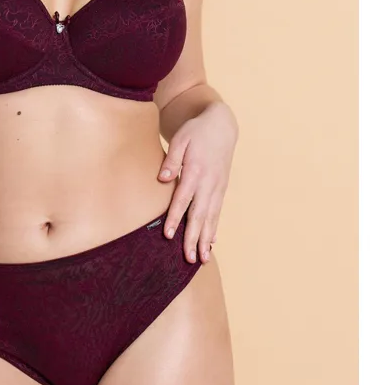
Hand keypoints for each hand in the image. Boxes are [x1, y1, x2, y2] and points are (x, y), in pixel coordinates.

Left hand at [157, 100, 237, 263]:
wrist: (222, 125)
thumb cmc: (197, 132)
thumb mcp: (181, 139)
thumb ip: (172, 159)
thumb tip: (162, 178)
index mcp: (196, 170)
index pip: (183, 199)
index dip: (175, 218)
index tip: (169, 235)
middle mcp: (209, 183)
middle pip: (199, 215)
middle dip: (193, 238)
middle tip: (189, 259)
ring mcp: (217, 187)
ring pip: (211, 218)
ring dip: (206, 239)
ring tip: (202, 259)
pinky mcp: (221, 189)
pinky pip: (217, 212)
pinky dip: (214, 228)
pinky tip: (211, 243)